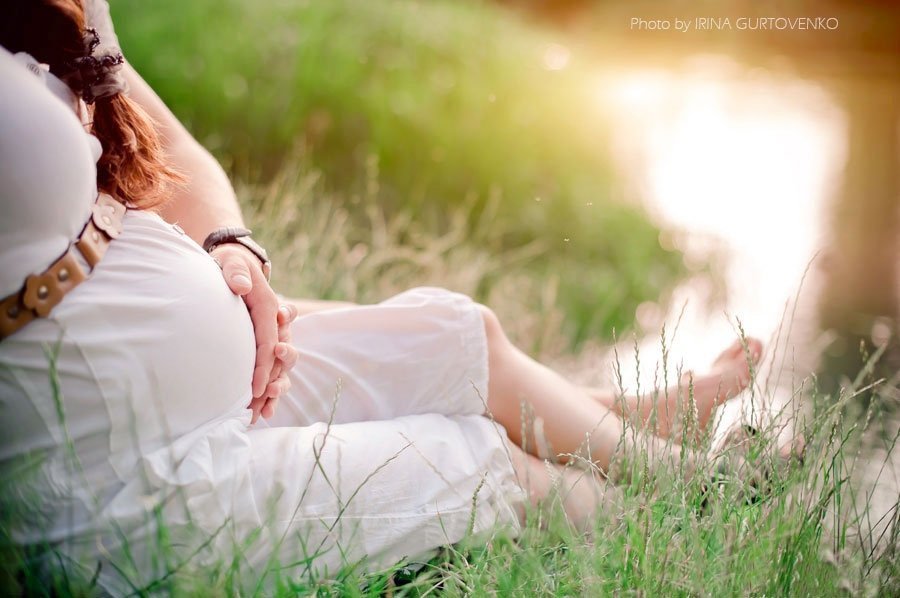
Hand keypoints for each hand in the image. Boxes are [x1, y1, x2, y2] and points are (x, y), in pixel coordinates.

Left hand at [210, 244, 298, 422]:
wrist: (234, 267)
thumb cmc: (231, 266)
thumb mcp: (232, 263)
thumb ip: (236, 271)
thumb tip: (241, 286)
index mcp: (268, 307)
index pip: (269, 338)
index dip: (265, 364)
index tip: (256, 386)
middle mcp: (276, 325)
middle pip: (284, 355)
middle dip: (277, 377)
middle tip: (267, 392)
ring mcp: (273, 337)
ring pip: (282, 368)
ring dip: (277, 389)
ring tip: (266, 410)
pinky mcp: (267, 347)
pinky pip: (274, 372)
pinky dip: (271, 393)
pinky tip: (264, 414)